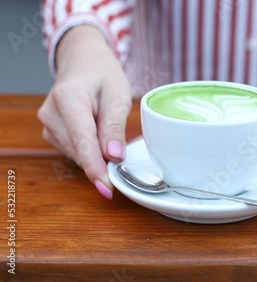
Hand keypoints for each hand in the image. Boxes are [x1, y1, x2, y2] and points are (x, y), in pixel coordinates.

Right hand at [37, 25, 131, 198]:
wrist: (83, 62)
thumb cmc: (103, 74)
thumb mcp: (118, 94)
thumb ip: (115, 125)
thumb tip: (114, 156)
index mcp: (68, 98)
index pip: (82, 141)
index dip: (96, 168)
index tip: (107, 188)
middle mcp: (51, 113)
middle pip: (80, 151)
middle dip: (103, 160)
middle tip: (124, 153)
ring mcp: (48, 124)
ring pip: (77, 154)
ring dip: (97, 154)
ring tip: (108, 129)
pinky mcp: (51, 132)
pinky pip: (75, 151)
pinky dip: (90, 150)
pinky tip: (98, 134)